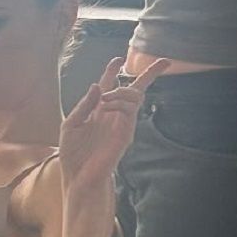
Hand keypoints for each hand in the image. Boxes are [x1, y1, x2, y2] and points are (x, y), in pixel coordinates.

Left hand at [59, 57, 167, 198]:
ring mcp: (122, 123)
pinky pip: (130, 109)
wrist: (79, 177)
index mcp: (98, 110)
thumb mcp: (71, 124)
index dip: (113, 70)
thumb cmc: (73, 154)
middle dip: (150, 74)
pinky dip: (119, 101)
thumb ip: (84, 105)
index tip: (118, 59)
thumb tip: (97, 85)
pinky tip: (107, 105)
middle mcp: (113, 114)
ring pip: (135, 95)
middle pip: (135, 89)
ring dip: (121, 90)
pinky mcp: (126, 132)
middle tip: (165, 62)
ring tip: (105, 99)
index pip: (109, 85)